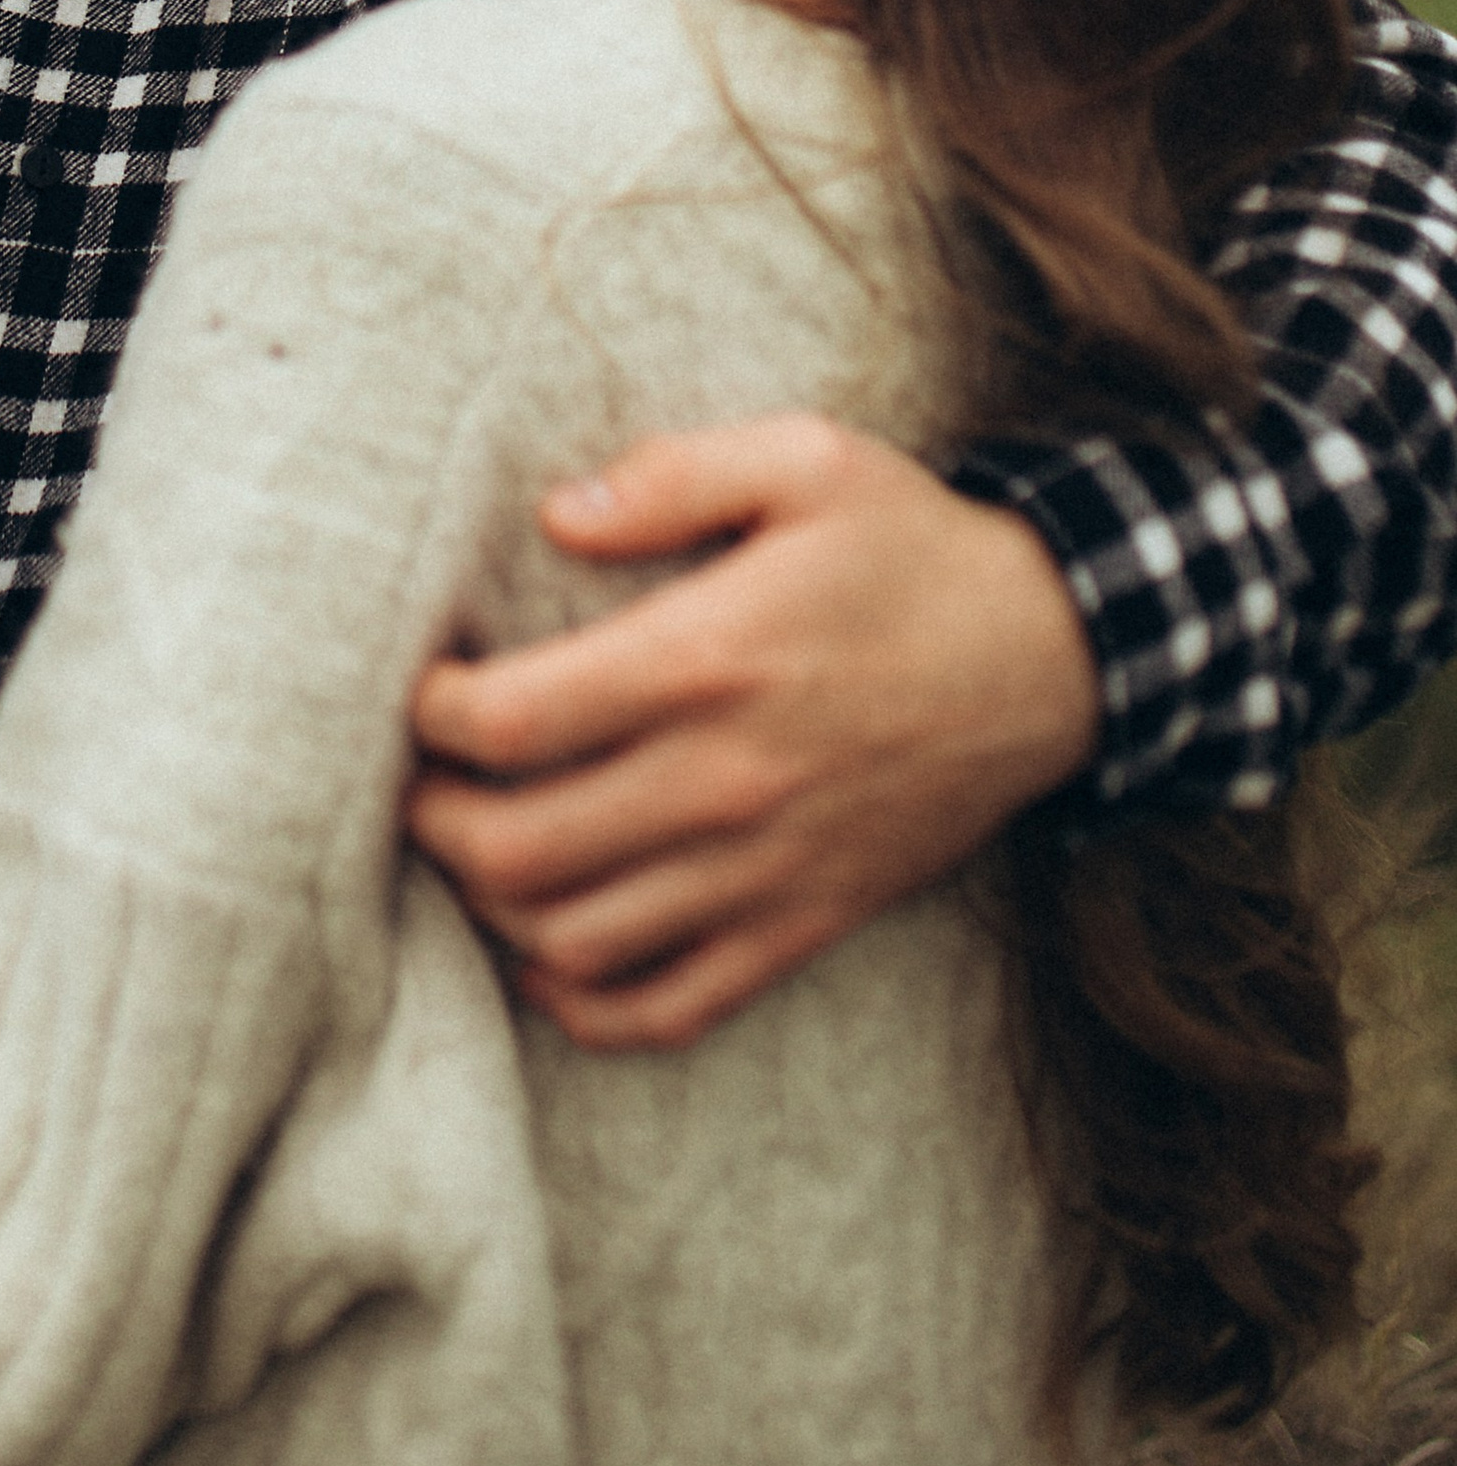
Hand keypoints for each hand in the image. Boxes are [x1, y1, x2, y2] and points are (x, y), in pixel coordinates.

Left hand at [407, 414, 1099, 1049]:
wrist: (1050, 658)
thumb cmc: (909, 546)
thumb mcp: (805, 459)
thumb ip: (670, 474)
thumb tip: (553, 514)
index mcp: (710, 658)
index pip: (515, 720)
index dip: (435, 715)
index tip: (423, 689)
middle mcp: (727, 779)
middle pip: (519, 849)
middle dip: (433, 821)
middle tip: (415, 780)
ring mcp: (765, 868)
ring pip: (575, 940)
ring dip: (492, 907)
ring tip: (471, 850)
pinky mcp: (804, 922)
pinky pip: (668, 1006)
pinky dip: (584, 1002)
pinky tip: (546, 953)